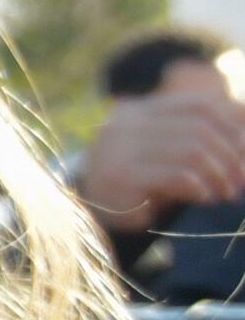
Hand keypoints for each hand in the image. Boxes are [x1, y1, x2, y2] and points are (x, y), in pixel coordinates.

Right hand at [76, 90, 244, 234]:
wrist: (89, 213)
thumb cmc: (139, 181)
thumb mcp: (167, 152)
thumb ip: (199, 138)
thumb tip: (244, 137)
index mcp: (141, 110)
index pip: (200, 105)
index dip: (233, 124)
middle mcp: (128, 124)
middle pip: (201, 128)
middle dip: (232, 155)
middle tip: (242, 179)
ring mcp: (120, 149)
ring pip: (193, 151)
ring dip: (220, 174)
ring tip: (227, 192)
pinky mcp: (121, 178)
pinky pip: (177, 176)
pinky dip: (200, 187)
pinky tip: (205, 197)